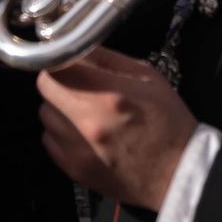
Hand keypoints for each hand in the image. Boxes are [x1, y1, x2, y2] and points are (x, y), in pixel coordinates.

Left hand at [37, 47, 196, 210]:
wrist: (177, 174)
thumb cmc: (167, 121)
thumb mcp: (146, 77)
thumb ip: (107, 59)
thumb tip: (77, 46)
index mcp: (108, 94)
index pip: (56, 66)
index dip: (58, 58)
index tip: (66, 59)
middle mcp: (87, 121)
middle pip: (45, 88)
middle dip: (57, 80)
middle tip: (76, 83)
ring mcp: (76, 148)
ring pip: (45, 114)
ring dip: (59, 107)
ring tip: (83, 111)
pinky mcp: (72, 168)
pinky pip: (49, 139)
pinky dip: (61, 132)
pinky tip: (83, 134)